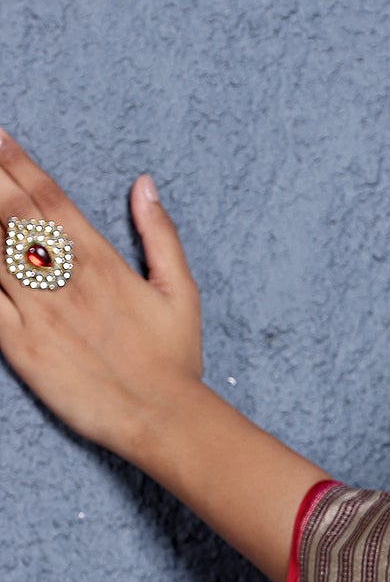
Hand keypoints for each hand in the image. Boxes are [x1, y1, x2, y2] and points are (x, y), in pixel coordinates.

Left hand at [0, 133, 330, 581]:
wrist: (161, 418)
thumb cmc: (174, 360)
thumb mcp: (181, 292)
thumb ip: (160, 234)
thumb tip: (144, 186)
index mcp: (101, 262)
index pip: (50, 198)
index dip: (18, 163)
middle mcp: (64, 280)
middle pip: (11, 214)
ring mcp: (38, 312)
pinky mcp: (19, 346)